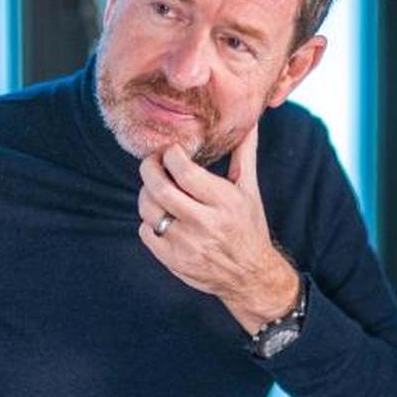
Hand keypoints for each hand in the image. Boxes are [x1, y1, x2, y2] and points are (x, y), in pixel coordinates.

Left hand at [137, 125, 299, 333]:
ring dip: (146, 193)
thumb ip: (244, 154)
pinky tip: (161, 215)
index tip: (171, 150)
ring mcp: (187, 245)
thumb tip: (249, 121)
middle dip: (149, 168)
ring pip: (149, 210)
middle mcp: (206, 224)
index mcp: (225, 202)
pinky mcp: (174, 261)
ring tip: (155, 187)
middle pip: (160, 190)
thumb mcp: (249, 190)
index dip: (171, 156)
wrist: (250, 275)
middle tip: (151, 162)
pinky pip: (146, 233)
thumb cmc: (249, 226)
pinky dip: (148, 220)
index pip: (185, 172)